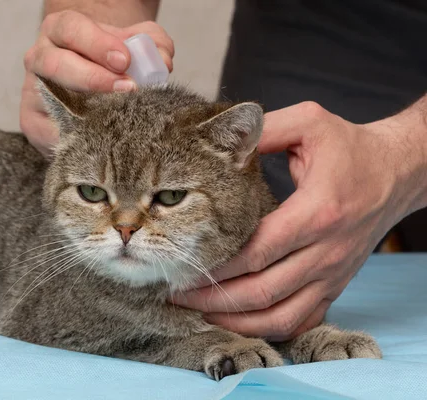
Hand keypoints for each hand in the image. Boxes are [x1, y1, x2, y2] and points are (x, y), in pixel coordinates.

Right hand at [20, 10, 173, 154]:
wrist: (89, 83)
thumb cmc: (111, 61)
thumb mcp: (134, 45)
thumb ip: (152, 45)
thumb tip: (163, 62)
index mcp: (61, 30)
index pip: (72, 29)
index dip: (97, 44)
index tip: (125, 60)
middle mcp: (40, 56)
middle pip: (55, 63)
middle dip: (92, 77)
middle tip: (127, 89)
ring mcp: (32, 89)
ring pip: (48, 97)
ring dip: (84, 107)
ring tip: (116, 114)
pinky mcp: (32, 121)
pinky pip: (47, 130)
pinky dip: (73, 136)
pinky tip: (98, 138)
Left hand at [173, 101, 424, 340]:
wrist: (397, 173)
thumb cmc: (350, 148)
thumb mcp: (309, 124)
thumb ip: (265, 130)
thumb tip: (219, 138)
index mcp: (316, 212)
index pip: (258, 250)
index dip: (217, 264)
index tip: (182, 265)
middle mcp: (326, 251)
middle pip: (262, 290)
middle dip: (214, 297)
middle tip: (176, 294)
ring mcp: (332, 274)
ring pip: (280, 315)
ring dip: (236, 321)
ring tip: (199, 312)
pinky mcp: (335, 285)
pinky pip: (302, 322)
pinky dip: (268, 328)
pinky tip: (238, 322)